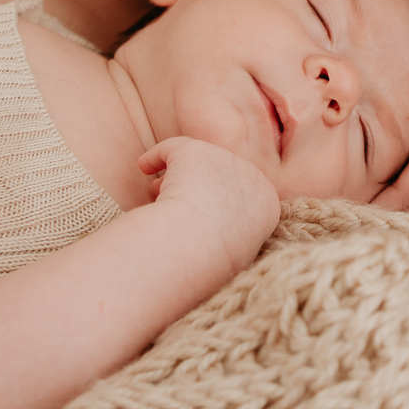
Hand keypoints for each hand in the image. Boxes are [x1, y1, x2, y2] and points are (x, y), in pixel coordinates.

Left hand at [139, 136, 279, 266]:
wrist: (199, 242)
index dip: (219, 205)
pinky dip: (155, 157)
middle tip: (178, 203)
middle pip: (222, 176)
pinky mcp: (195, 150)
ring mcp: (223, 158)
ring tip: (155, 190)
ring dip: (176, 176)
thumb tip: (213, 230)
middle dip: (199, 187)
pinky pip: (171, 149)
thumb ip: (231, 239)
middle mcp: (250, 175)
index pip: (244, 197)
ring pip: (198, 162)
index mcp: (266, 204)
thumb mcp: (237, 255)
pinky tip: (142, 165)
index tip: (200, 220)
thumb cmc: (213, 259)